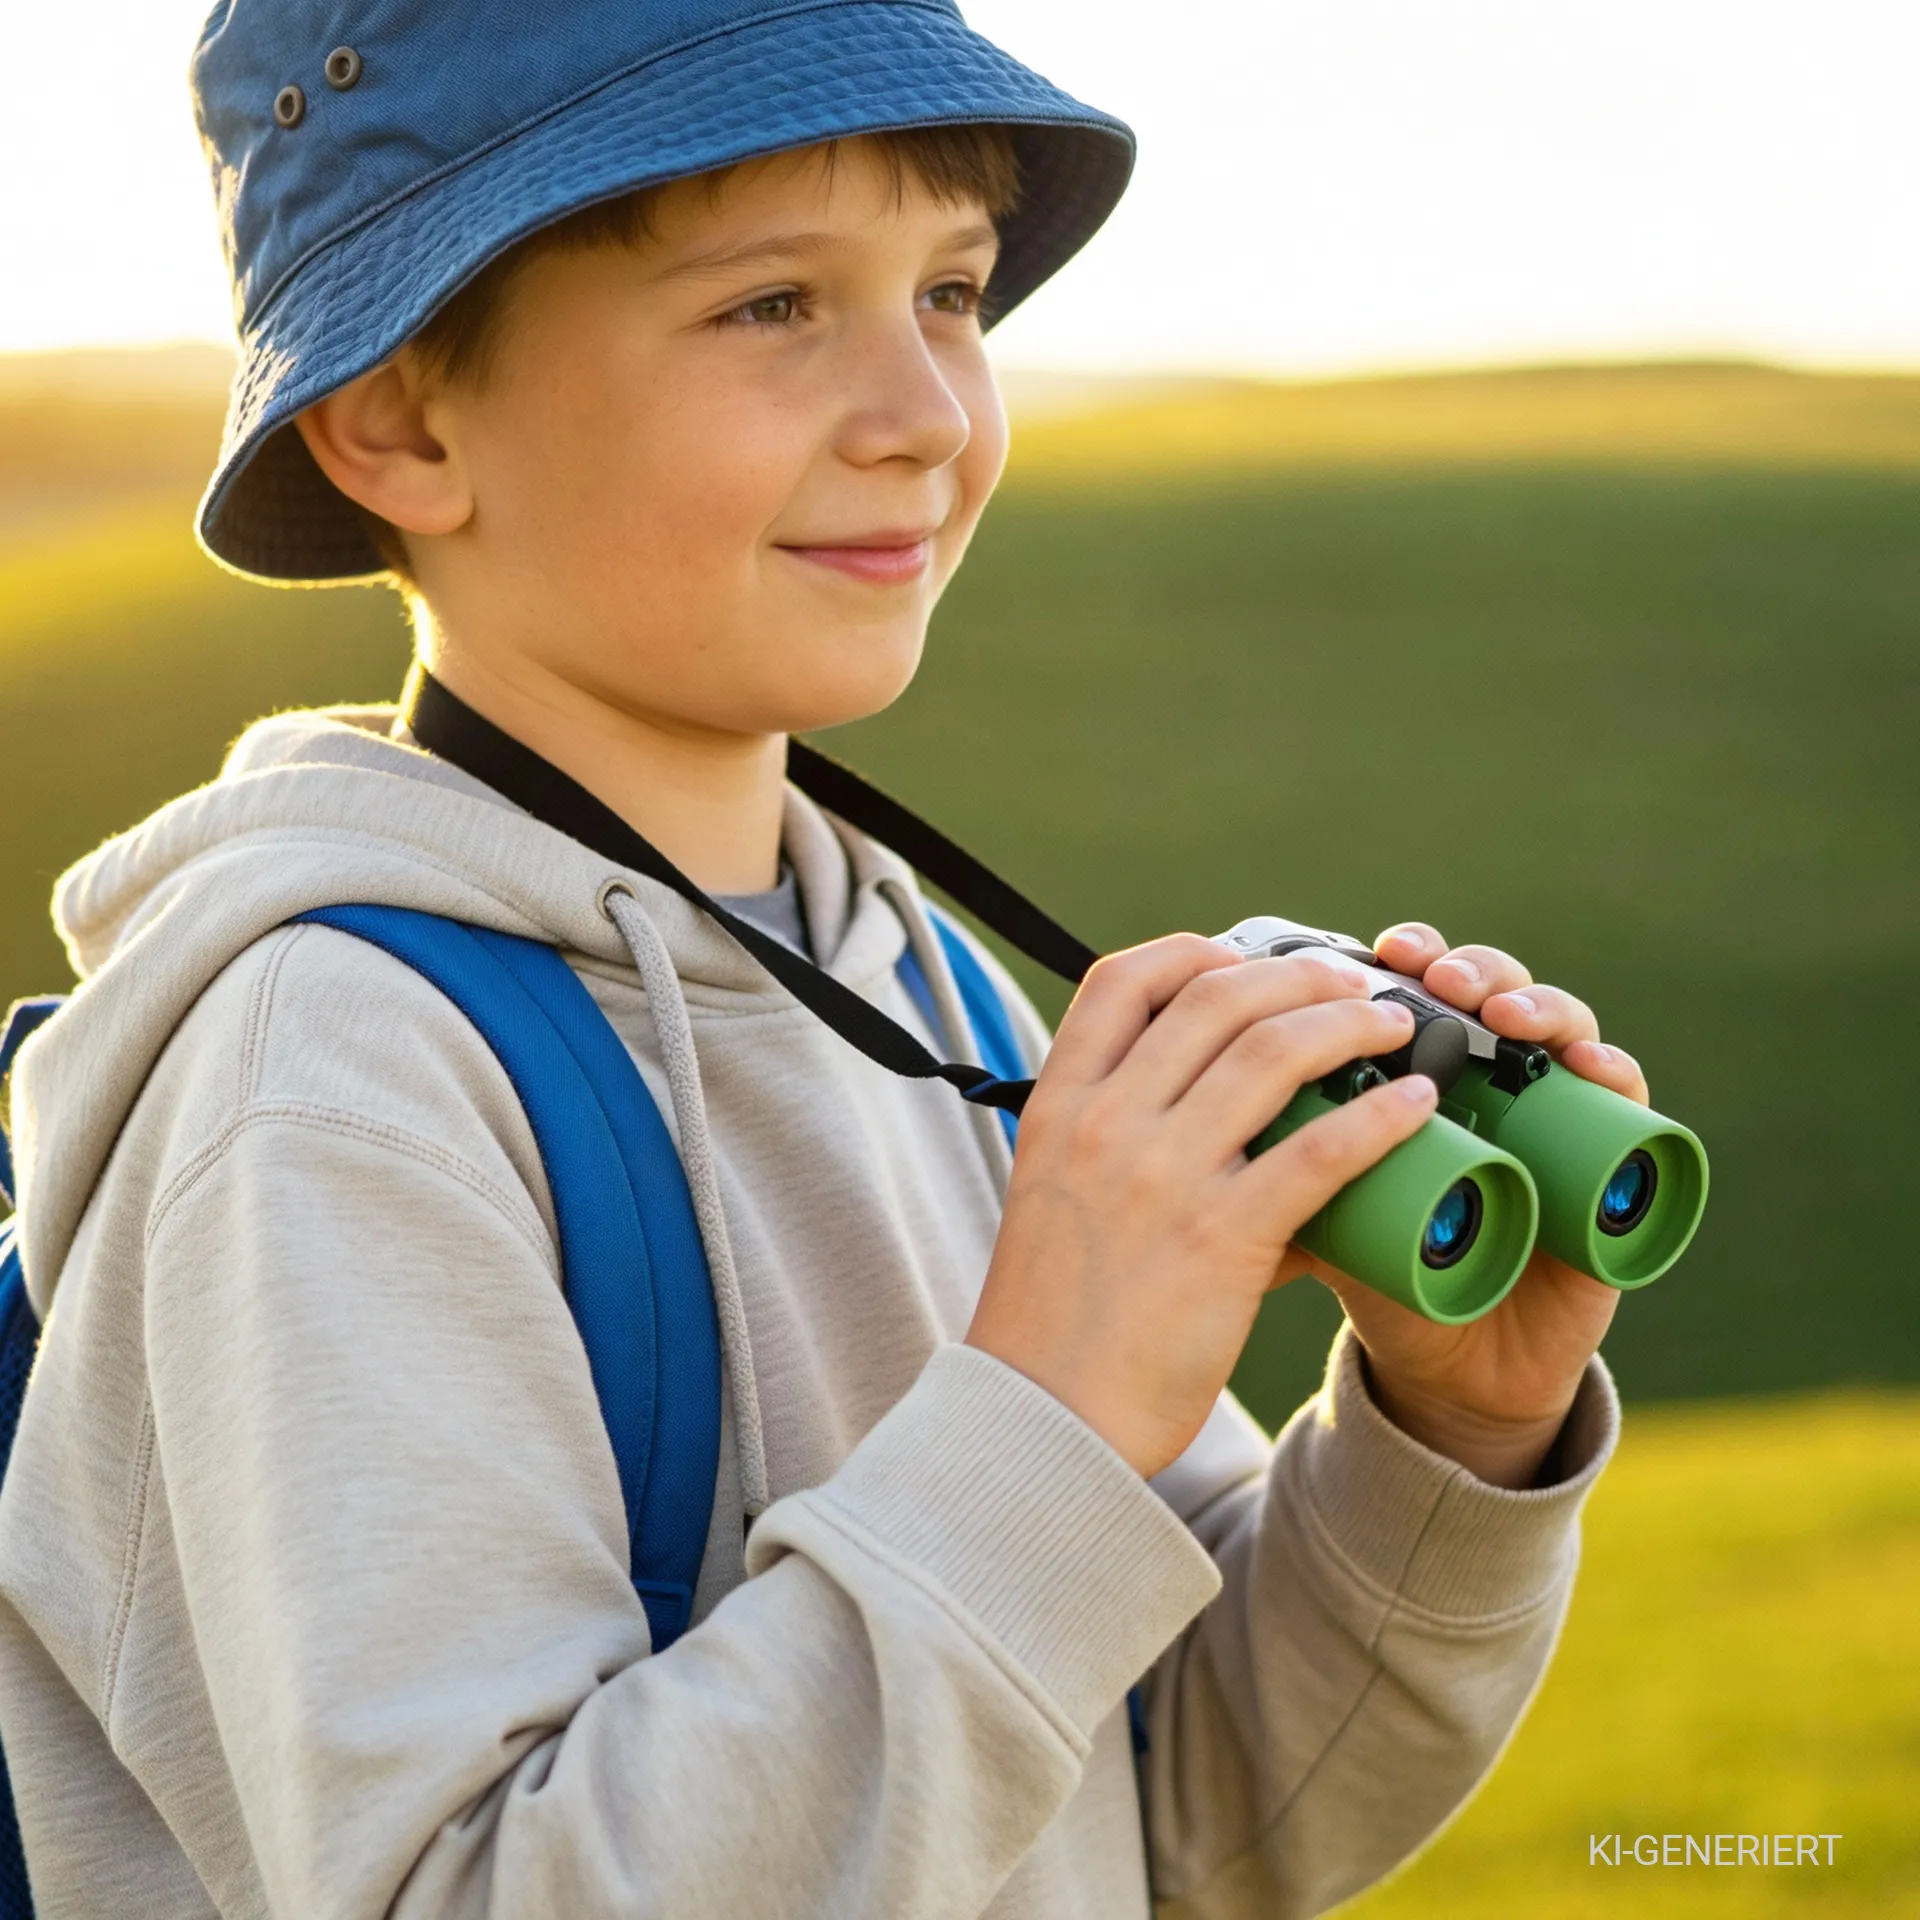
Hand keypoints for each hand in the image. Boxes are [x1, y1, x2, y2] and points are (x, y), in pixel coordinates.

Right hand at [966, 934, 1439, 1478]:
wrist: (1045, 1420)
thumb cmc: (1055, 1316)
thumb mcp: (1055, 1196)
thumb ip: (1115, 1140)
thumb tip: (1215, 1111)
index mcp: (1059, 1105)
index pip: (1122, 980)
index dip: (1194, 951)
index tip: (1244, 959)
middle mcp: (1105, 1123)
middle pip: (1214, 997)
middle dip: (1298, 974)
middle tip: (1350, 985)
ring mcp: (1160, 1176)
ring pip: (1273, 1052)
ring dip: (1349, 1022)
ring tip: (1395, 1026)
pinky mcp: (1220, 1239)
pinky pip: (1318, 1151)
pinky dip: (1379, 1116)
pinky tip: (1418, 1104)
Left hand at [1302, 923, 1641, 1488]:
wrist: (1453, 1370)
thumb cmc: (1384, 1275)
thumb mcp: (1322, 1210)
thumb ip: (1275, 1160)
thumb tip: (1202, 1105)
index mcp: (1418, 1073)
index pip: (1419, 987)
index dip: (1404, 959)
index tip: (1375, 950)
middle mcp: (1490, 1078)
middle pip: (1489, 991)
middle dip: (1466, 969)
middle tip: (1438, 979)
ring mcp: (1553, 1113)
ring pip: (1559, 1029)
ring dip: (1538, 1004)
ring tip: (1505, 1014)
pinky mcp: (1610, 1167)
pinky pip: (1625, 1106)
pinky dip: (1615, 1073)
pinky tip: (1592, 1063)